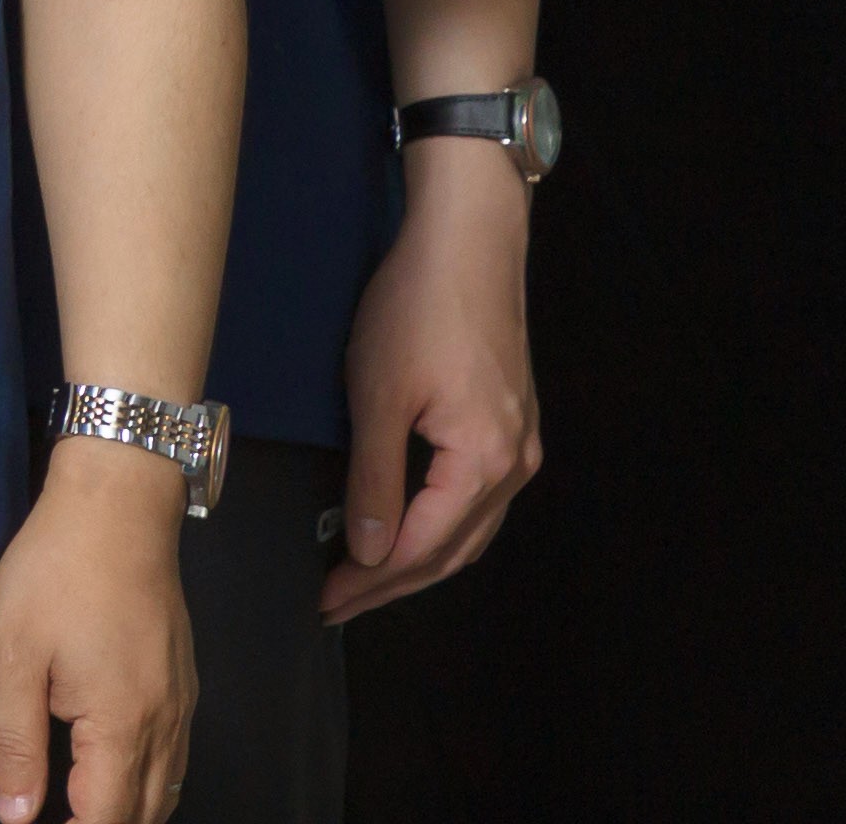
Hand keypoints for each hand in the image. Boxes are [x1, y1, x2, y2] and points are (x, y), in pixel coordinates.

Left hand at [0, 440, 194, 823]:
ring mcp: (180, 704)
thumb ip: (14, 742)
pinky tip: (109, 769)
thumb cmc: (56, 572)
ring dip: (125, 810)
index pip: (104, 820)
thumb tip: (15, 814)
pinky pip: (173, 756)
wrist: (118, 506)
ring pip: (164, 789)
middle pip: (143, 814)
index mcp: (121, 726)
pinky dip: (145, 780)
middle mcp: (164, 725)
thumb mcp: (12, 654)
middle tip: (50, 817)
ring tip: (74, 806)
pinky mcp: (181, 682)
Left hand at [325, 147, 540, 617]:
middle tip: (337, 604)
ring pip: (469, 529)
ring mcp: (520, 445)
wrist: (465, 242)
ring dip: (418, 558)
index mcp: (487, 462)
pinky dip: (439, 524)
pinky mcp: (510, 424)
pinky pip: (475, 498)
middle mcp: (516, 464)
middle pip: (453, 550)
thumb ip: (374, 479)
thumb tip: (367, 549)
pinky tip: (406, 529)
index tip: (326, 601)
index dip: (372, 579)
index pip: (424, 547)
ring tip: (363, 578)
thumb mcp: (379, 395)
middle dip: (392, 581)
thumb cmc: (418, 307)